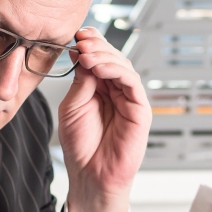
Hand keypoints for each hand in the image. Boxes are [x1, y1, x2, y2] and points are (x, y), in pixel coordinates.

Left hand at [57, 27, 150, 211]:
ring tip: (86, 54)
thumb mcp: (72, 106)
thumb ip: (80, 81)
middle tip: (81, 41)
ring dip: (104, 56)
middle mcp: (116, 91)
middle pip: (112, 57)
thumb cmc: (81, 146)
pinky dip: (116, 70)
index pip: (98, 57)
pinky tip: (98, 68)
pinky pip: (132, 82)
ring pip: (123, 66)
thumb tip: (82, 52)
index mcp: (99, 88)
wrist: (90, 175)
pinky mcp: (140, 110)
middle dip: (96, 45)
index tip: (76, 35)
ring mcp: (130, 99)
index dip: (90, 43)